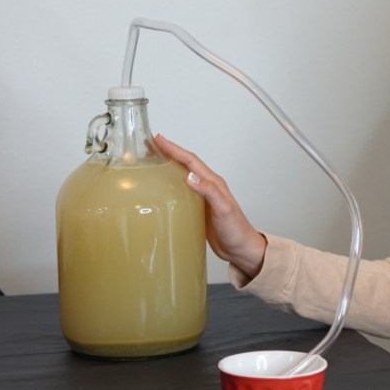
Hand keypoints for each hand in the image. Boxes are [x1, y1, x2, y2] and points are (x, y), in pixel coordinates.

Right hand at [154, 134, 266, 278]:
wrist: (240, 249)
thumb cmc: (236, 230)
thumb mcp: (223, 209)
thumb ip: (209, 192)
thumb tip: (190, 177)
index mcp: (214, 183)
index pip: (191, 161)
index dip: (174, 149)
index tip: (158, 140)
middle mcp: (207, 187)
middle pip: (184, 164)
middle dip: (167, 152)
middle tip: (149, 144)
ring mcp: (201, 198)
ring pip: (181, 176)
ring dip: (167, 166)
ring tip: (150, 160)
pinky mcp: (196, 209)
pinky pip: (180, 191)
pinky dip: (169, 184)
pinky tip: (159, 187)